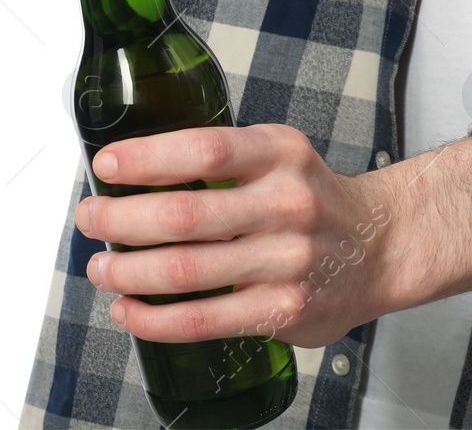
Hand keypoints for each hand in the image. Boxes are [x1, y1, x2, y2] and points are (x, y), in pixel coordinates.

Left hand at [76, 124, 397, 348]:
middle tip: (90, 218)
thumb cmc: (311, 197)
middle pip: (183, 215)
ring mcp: (286, 262)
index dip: (145, 159)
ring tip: (101, 267)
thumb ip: (218, 155)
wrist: (380, 247)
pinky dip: (154, 319)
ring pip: (186, 271)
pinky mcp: (282, 311)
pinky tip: (128, 310)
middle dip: (119, 219)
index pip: (204, 150)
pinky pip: (203, 320)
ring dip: (127, 271)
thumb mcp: (276, 151)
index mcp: (279, 154)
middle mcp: (286, 205)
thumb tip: (131, 167)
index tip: (106, 165)